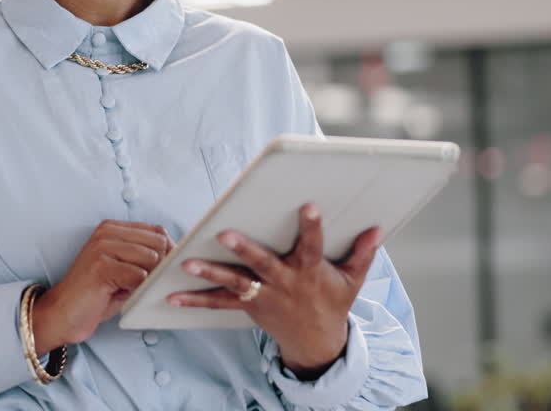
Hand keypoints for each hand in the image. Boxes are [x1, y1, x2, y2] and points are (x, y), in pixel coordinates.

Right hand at [32, 220, 172, 354]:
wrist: (62, 313)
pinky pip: (139, 277)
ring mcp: (103, 247)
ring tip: (129, 290)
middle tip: (145, 285)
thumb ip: (145, 257)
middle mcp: (107, 232)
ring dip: (147, 280)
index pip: (157, 231)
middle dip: (159, 267)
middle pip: (158, 243)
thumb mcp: (123, 268)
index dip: (168, 252)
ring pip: (151, 259)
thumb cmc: (97, 294)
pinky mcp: (101, 266)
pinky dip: (136, 291)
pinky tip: (120, 295)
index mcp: (112, 228)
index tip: (163, 272)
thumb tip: (179, 255)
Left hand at [165, 204, 379, 377]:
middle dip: (244, 249)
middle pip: (262, 264)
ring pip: (235, 282)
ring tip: (187, 264)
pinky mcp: (248, 306)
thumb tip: (378, 228)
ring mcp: (263, 295)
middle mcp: (283, 283)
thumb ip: (363, 253)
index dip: (312, 227)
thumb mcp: (353, 280)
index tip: (308, 207)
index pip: (312, 246)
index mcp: (309, 272)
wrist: (316, 342)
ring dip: (210, 273)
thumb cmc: (333, 303)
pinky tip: (172, 294)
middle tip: (225, 234)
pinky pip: (218, 303)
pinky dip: (195, 299)